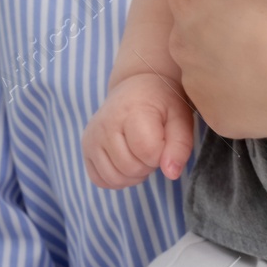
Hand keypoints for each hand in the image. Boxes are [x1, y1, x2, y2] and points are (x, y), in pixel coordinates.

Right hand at [82, 73, 194, 188]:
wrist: (136, 86)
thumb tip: (171, 173)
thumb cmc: (161, 103)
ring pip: (114, 178)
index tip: (164, 141)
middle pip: (130, 168)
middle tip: (153, 148)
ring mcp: (92, 136)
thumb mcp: (180, 118)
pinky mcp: (86, 147)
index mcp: (131, 111)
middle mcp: (106, 124)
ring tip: (140, 156)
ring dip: (133, 175)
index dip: (162, 155)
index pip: (148, 152)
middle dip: (148, 165)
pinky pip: (99, 180)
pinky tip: (126, 163)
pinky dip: (116, 179)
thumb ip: (180, 145)